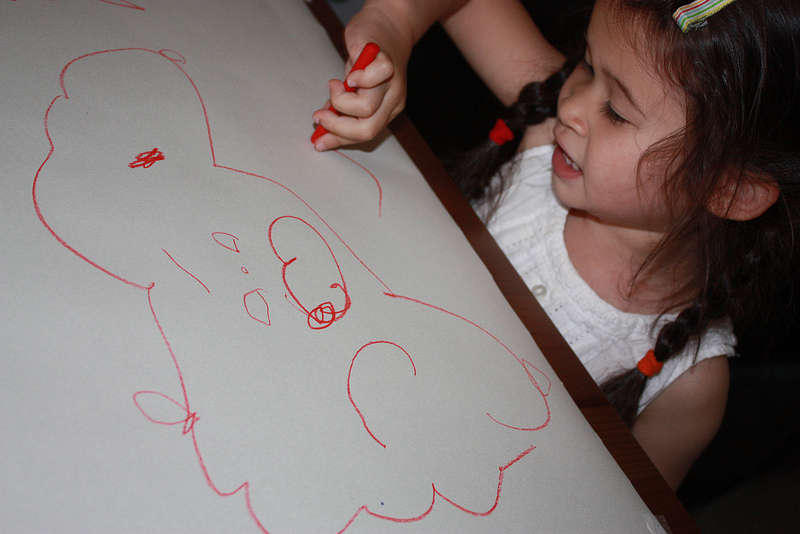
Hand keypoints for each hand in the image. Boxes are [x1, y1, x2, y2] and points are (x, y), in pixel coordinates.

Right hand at [311, 7, 411, 150]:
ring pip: (367, 108)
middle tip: (321, 116)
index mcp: (385, 111)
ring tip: (334, 87)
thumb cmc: (369, 59)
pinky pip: (374, 77)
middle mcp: (392, 101)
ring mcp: (392, 82)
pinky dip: (359, 78)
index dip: (339, 139)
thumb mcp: (354, 88)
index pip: (364, 135)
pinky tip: (350, 74)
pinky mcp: (385, 60)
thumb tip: (323, 123)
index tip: (318, 140)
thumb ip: (343, 106)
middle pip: (368, 129)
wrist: (388, 26)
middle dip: (338, 127)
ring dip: (341, 101)